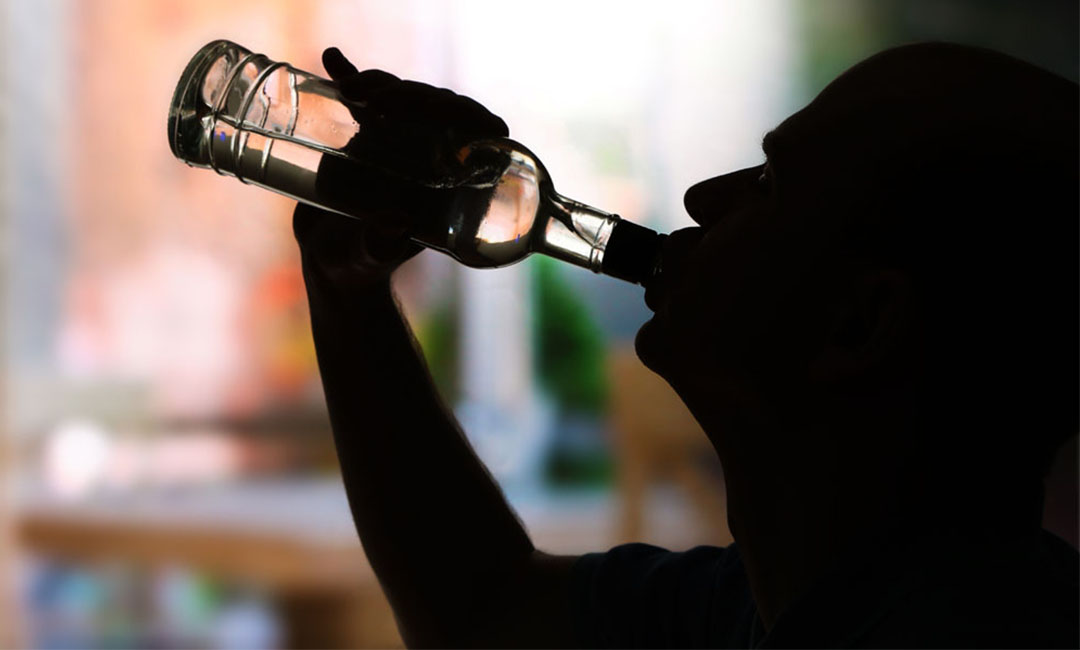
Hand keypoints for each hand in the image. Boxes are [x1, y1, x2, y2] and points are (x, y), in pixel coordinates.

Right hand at [294, 47, 508, 289]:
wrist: (332, 259)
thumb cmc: (361, 263)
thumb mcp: (371, 257)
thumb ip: (381, 245)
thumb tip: (395, 224)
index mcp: (449, 179)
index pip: (482, 134)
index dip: (472, 116)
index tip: (443, 112)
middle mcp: (431, 154)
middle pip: (440, 107)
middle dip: (416, 96)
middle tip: (381, 103)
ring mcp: (398, 139)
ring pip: (403, 96)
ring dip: (381, 84)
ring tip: (352, 90)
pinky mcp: (364, 133)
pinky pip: (363, 98)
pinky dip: (350, 75)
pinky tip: (332, 58)